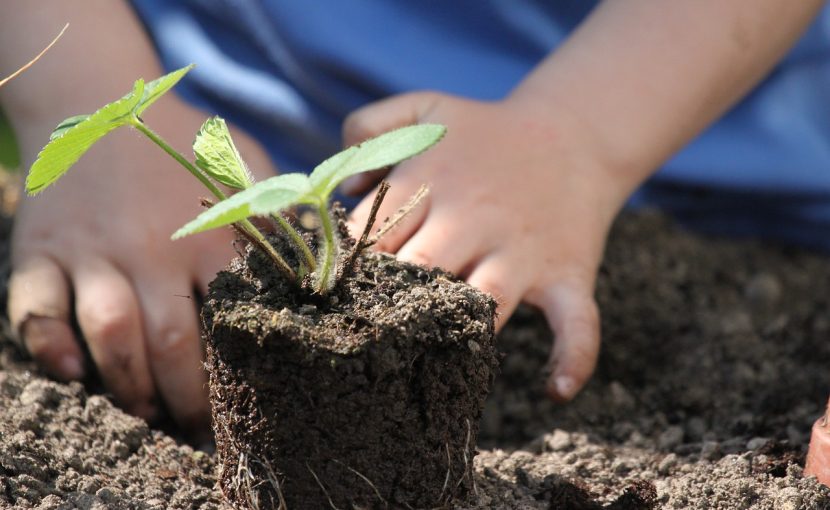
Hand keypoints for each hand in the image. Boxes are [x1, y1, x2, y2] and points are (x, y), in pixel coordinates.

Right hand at [8, 103, 275, 435]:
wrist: (95, 99)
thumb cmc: (179, 142)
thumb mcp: (241, 163)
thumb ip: (275, 209)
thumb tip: (320, 254)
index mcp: (207, 232)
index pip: (230, 318)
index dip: (240, 372)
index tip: (248, 402)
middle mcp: (150, 246)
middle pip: (171, 341)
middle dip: (186, 398)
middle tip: (197, 427)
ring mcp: (92, 249)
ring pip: (110, 333)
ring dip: (128, 384)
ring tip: (146, 411)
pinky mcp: (42, 249)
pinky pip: (35, 307)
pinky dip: (48, 345)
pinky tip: (72, 372)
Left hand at [344, 92, 631, 399]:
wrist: (574, 133)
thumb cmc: (486, 132)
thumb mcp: (424, 108)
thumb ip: (368, 126)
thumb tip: (345, 190)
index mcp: (432, 181)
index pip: (372, 235)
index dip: (348, 268)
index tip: (331, 294)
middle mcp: (473, 219)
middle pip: (418, 271)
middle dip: (389, 302)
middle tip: (365, 334)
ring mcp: (522, 251)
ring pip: (484, 303)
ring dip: (457, 333)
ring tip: (429, 361)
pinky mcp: (567, 274)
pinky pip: (577, 323)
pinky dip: (574, 358)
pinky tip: (555, 390)